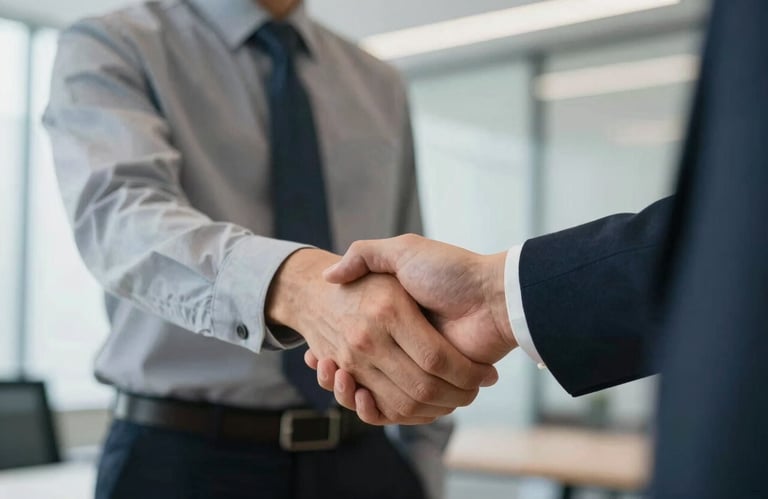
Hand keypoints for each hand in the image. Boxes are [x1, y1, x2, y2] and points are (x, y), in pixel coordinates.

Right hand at [266, 248, 498, 424]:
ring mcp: (415, 367)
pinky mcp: (432, 386)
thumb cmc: (450, 271)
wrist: (493, 295)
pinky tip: (360, 395)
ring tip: (337, 375)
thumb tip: (329, 275)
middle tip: (322, 362)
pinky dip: (375, 410)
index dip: (330, 351)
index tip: (316, 353)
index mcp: (392, 318)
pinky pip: (395, 409)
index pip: (351, 343)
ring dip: (348, 393)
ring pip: (371, 394)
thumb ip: (366, 254)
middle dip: (335, 375)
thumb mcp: (403, 251)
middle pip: (356, 372)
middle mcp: (400, 346)